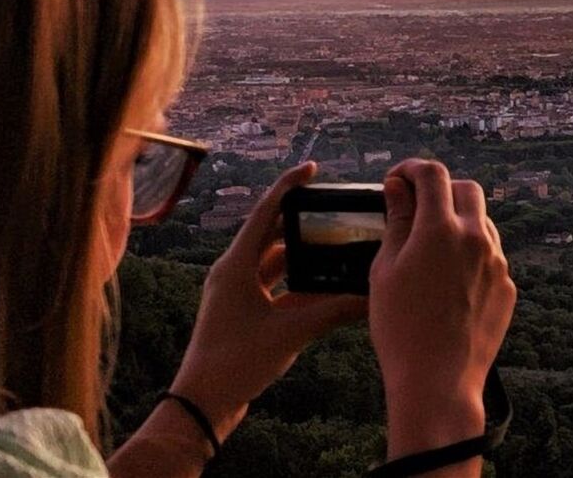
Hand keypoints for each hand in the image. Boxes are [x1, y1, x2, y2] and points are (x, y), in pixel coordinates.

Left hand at [169, 161, 367, 439]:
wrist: (204, 404)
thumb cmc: (235, 362)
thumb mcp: (290, 332)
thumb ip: (332, 311)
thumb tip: (369, 295)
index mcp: (236, 265)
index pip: (265, 213)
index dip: (289, 187)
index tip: (311, 169)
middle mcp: (234, 272)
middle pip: (272, 234)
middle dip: (301, 222)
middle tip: (331, 209)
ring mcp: (237, 292)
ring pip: (275, 262)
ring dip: (302, 255)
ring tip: (334, 244)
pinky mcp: (244, 312)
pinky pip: (276, 287)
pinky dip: (298, 284)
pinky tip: (325, 286)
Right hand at [369, 159, 515, 461]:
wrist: (438, 382)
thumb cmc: (400, 327)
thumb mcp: (385, 269)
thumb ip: (396, 221)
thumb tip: (398, 188)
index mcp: (441, 228)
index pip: (432, 173)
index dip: (411, 168)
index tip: (397, 180)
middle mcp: (476, 238)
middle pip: (466, 189)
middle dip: (440, 189)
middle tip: (416, 207)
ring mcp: (497, 263)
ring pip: (482, 221)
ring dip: (459, 221)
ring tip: (431, 247)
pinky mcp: (507, 288)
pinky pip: (491, 255)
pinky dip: (471, 252)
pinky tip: (448, 279)